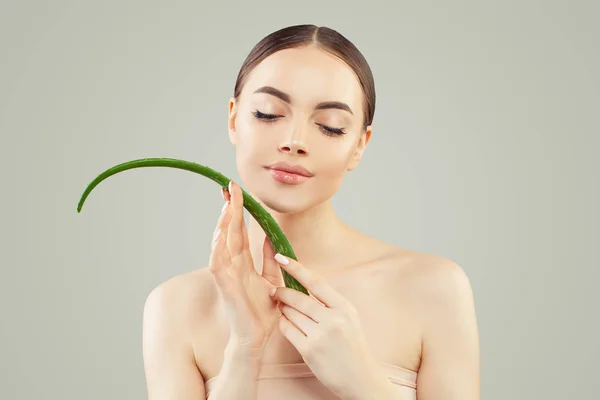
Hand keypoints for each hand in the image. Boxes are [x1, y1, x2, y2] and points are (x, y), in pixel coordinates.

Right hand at [208, 181, 283, 356]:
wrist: (256, 338)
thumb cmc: (262, 313)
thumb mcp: (272, 280)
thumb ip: (270, 260)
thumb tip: (272, 238)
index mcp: (243, 263)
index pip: (239, 231)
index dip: (239, 211)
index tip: (238, 191)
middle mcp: (233, 265)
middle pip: (230, 231)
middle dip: (230, 208)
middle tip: (231, 186)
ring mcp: (227, 274)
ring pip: (222, 243)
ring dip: (224, 223)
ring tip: (228, 204)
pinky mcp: (225, 286)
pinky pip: (218, 264)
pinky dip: (218, 249)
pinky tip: (220, 235)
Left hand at [269, 254, 382, 398]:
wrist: (361, 379)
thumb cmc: (353, 347)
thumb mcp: (349, 319)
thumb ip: (330, 303)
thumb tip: (305, 285)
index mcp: (344, 308)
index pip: (316, 281)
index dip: (296, 268)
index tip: (282, 258)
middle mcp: (333, 319)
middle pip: (299, 297)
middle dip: (282, 292)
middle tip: (274, 289)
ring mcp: (320, 335)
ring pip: (291, 313)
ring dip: (283, 309)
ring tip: (282, 308)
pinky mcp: (309, 350)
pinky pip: (287, 330)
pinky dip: (283, 324)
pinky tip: (285, 323)